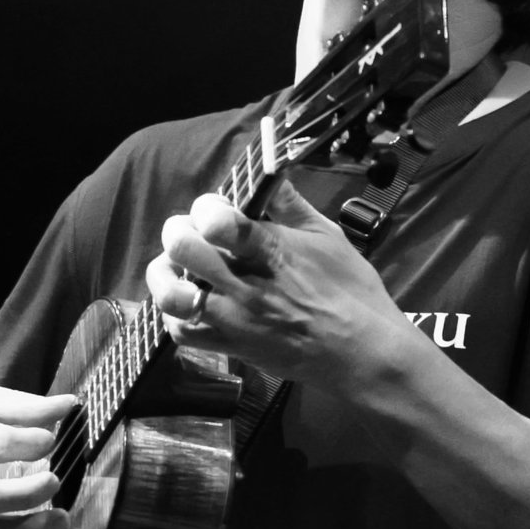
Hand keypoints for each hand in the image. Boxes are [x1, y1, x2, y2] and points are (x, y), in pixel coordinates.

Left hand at [145, 188, 408, 384]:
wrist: (364, 355)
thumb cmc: (353, 294)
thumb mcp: (328, 237)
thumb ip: (290, 205)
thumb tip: (268, 173)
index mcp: (273, 251)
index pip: (217, 221)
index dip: (206, 208)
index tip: (216, 210)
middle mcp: (248, 286)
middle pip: (183, 249)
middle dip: (178, 232)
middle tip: (190, 234)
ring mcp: (236, 321)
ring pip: (171, 296)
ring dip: (165, 275)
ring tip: (177, 268)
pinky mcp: (232, 349)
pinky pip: (182, 334)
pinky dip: (174, 315)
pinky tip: (189, 301)